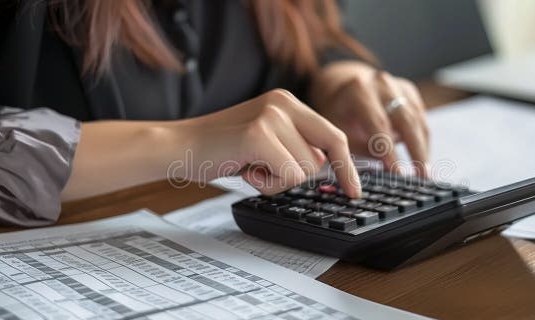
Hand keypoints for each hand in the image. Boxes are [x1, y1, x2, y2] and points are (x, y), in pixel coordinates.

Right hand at [176, 89, 361, 196]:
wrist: (180, 146)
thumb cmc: (221, 149)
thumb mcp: (266, 141)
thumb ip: (296, 146)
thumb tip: (326, 163)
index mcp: (287, 101)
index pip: (333, 135)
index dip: (347, 166)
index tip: (354, 190)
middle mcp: (283, 103)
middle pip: (321, 158)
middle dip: (295, 175)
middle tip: (263, 168)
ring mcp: (271, 117)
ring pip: (304, 171)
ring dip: (277, 180)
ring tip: (249, 165)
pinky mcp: (258, 135)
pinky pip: (288, 177)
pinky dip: (266, 184)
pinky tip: (245, 169)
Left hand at [310, 61, 429, 175]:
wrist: (342, 83)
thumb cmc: (338, 112)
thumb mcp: (339, 129)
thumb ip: (361, 148)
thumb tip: (385, 173)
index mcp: (359, 91)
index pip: (379, 126)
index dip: (390, 152)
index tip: (398, 175)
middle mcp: (381, 84)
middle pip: (406, 121)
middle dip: (416, 151)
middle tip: (422, 177)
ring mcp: (397, 84)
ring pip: (417, 119)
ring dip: (423, 147)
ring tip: (425, 173)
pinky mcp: (408, 89)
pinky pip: (420, 116)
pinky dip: (422, 138)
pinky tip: (422, 157)